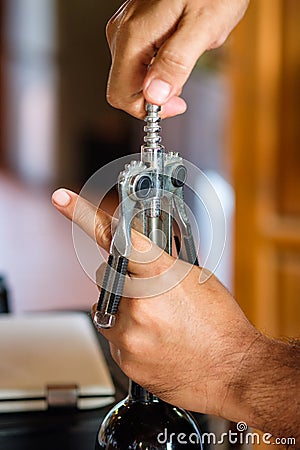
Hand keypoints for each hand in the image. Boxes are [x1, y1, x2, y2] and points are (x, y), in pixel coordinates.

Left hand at [51, 188, 259, 422]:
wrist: (234, 372)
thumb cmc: (221, 325)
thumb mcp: (197, 278)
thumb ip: (162, 261)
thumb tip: (141, 247)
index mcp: (161, 274)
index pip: (118, 235)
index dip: (84, 213)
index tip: (62, 199)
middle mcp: (140, 302)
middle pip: (107, 275)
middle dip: (121, 278)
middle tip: (148, 292)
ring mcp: (130, 332)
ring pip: (105, 307)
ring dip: (122, 308)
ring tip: (156, 321)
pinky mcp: (124, 358)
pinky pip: (112, 335)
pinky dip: (127, 334)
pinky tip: (154, 340)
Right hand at [106, 0, 249, 117]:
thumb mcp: (202, 27)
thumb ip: (176, 63)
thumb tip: (154, 96)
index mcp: (134, 37)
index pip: (120, 95)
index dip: (147, 109)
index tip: (175, 104)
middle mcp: (123, 33)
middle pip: (125, 88)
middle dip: (156, 95)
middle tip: (185, 83)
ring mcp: (128, 29)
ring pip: (135, 76)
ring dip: (162, 79)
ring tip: (187, 54)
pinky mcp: (137, 27)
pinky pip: (142, 60)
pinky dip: (161, 65)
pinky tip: (181, 46)